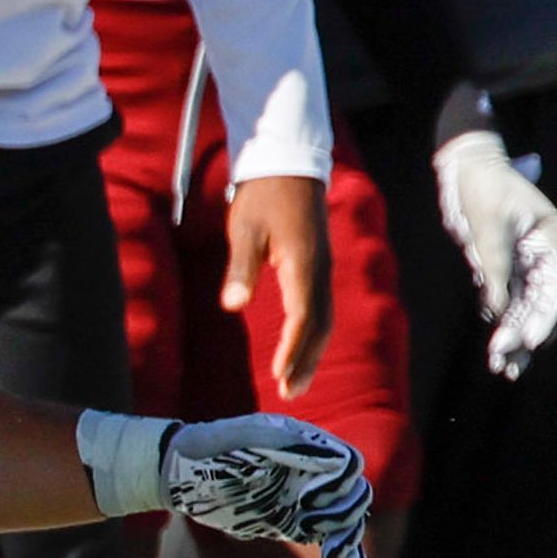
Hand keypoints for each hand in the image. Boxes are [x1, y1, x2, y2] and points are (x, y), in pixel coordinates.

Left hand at [162, 412, 371, 557]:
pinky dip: (342, 549)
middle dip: (345, 512)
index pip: (347, 463)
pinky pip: (324, 534)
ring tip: (332, 555)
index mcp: (305, 445)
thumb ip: (290, 445)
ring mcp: (301, 499)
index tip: (306, 497)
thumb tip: (337, 460)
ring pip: (343, 516)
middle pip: (351, 492)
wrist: (181, 474)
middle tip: (314, 527)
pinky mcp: (290, 522)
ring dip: (346, 534)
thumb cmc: (211, 449)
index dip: (338, 482)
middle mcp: (309, 472)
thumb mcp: (247, 439)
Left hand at [223, 174, 332, 396]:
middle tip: (289, 392)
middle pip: (319, 326)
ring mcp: (322, 269)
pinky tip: (301, 348)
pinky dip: (313, 334)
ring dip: (311, 352)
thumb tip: (233, 306)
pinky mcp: (318, 266)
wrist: (288, 165)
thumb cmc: (263, 195)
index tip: (280, 374)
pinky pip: (321, 308)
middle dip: (305, 361)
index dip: (293, 348)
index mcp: (304, 263)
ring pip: (324, 319)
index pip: (303, 316)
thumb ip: (241, 268)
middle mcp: (320, 271)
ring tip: (295, 381)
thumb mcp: (244, 228)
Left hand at [434, 123, 556, 377]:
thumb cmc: (482, 186)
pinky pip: (511, 304)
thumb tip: (498, 306)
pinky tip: (499, 352)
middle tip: (508, 360)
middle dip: (528, 333)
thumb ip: (496, 264)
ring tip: (504, 368)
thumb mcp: (488, 223)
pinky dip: (505, 326)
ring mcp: (528, 264)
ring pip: (528, 309)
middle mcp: (545, 255)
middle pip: (545, 303)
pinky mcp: (510, 270)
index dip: (549, 316)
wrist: (468, 168)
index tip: (531, 340)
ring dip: (517, 337)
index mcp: (551, 239)